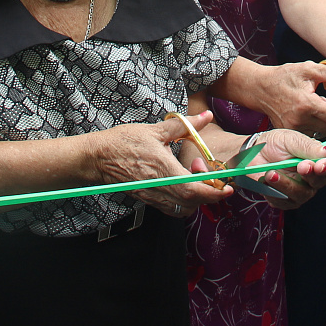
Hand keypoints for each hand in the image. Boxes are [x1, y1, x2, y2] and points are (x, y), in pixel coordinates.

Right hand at [89, 111, 231, 217]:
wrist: (98, 157)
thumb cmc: (124, 142)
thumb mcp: (155, 130)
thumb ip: (184, 125)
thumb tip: (206, 116)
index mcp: (163, 169)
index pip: (194, 189)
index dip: (214, 191)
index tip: (227, 187)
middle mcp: (159, 187)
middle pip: (192, 202)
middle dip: (209, 194)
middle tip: (213, 178)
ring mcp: (152, 196)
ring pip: (183, 209)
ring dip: (196, 199)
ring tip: (195, 179)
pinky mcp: (148, 199)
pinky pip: (172, 209)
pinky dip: (184, 202)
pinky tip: (183, 186)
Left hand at [232, 131, 325, 210]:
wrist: (253, 153)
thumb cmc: (276, 144)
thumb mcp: (292, 140)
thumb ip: (311, 147)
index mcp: (319, 160)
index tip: (320, 164)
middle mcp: (313, 178)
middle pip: (320, 182)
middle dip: (309, 175)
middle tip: (301, 166)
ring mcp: (300, 191)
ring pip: (301, 194)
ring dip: (287, 183)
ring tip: (272, 172)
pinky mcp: (285, 201)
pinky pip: (284, 201)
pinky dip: (274, 191)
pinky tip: (265, 179)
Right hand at [245, 60, 325, 134]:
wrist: (260, 88)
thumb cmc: (283, 77)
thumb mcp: (306, 69)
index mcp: (307, 104)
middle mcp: (300, 120)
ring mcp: (294, 128)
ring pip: (322, 132)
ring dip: (323, 123)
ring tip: (315, 109)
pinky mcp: (290, 133)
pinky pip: (310, 134)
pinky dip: (313, 126)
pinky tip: (307, 115)